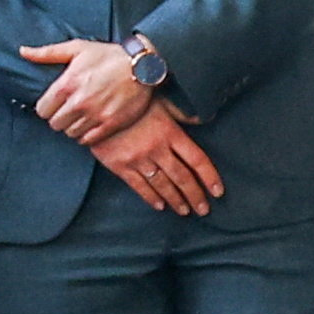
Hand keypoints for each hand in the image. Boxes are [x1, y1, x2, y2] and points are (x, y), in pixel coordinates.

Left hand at [19, 39, 155, 143]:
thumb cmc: (108, 55)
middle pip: (54, 124)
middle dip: (59, 117)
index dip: (46, 107)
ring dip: (73, 126)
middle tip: (68, 110)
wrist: (143, 65)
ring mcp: (96, 115)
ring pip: (70, 133)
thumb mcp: (77, 48)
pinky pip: (88, 140)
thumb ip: (47, 53)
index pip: (42, 110)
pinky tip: (91, 123)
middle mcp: (80, 102)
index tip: (54, 104)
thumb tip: (23, 51)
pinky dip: (86, 134)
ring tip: (81, 116)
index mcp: (67, 85)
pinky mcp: (111, 124)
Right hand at [88, 109, 219, 216]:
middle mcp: (157, 149)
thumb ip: (182, 113)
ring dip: (176, 200)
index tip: (218, 191)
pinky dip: (151, 198)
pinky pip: (139, 186)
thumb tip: (204, 117)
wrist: (96, 108)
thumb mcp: (160, 102)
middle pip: (182, 177)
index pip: (197, 159)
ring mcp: (138, 159)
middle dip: (195, 195)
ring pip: (163, 185)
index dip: (209, 177)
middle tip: (203, 209)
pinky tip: (160, 206)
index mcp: (170, 133)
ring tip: (184, 211)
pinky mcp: (120, 166)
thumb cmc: (132, 103)